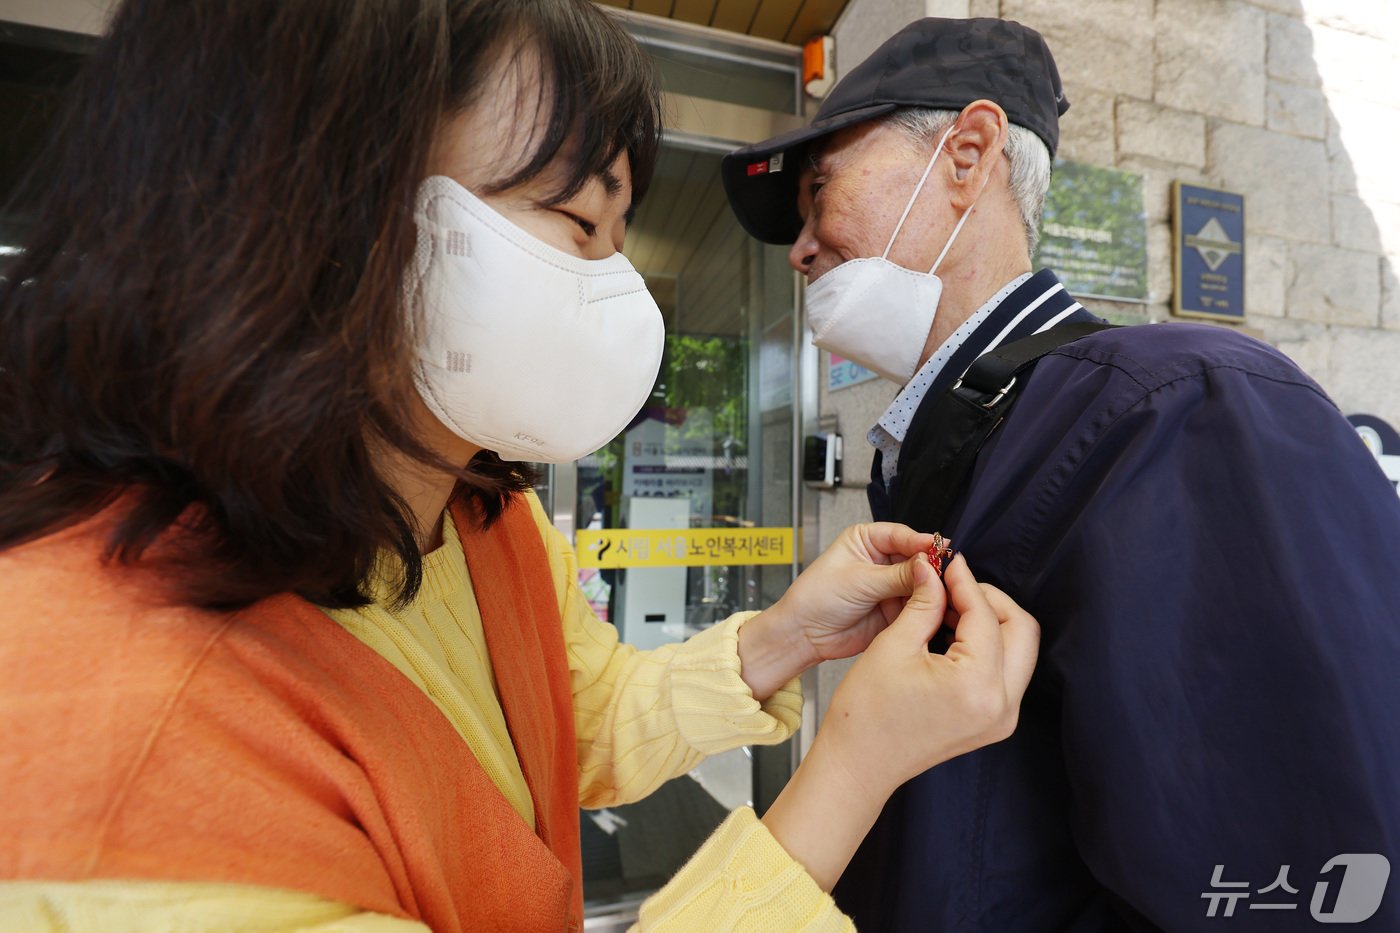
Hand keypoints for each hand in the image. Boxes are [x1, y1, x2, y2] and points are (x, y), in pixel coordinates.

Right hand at [759, 553, 1038, 889]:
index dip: (964, 581)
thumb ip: (924, 601)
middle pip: (1019, 629)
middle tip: (952, 583)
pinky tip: (952, 632)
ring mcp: (1002, 717)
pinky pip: (1005, 671)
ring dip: (989, 621)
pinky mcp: (994, 722)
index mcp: (978, 685)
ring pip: (1018, 649)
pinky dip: (987, 645)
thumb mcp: (894, 645)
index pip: (984, 615)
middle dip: (987, 599)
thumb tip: (934, 569)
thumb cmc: (866, 716)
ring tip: (948, 606)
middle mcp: (1001, 705)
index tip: (947, 563)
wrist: (858, 765)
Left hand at [771, 522, 941, 665]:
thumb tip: (928, 564)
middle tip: (945, 575)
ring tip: (941, 594)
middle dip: (929, 568)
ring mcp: (889, 585)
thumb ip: (897, 575)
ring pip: (920, 584)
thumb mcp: (860, 581)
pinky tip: (934, 609)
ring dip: (930, 590)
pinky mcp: (894, 609)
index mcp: (866, 539)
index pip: (902, 535)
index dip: (921, 543)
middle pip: (916, 559)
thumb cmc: (816, 597)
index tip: (940, 549)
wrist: (804, 634)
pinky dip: (926, 608)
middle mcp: (881, 560)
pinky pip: (917, 605)